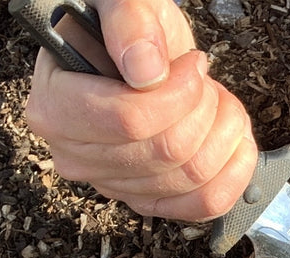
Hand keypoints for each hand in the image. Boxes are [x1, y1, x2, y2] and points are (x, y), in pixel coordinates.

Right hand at [24, 0, 257, 221]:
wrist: (142, 56)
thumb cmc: (128, 30)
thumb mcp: (124, 2)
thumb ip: (129, 21)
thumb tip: (144, 71)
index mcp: (55, 107)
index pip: (128, 120)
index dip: (178, 93)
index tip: (193, 64)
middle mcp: (77, 156)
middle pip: (165, 152)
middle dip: (204, 109)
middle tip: (204, 81)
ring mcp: (114, 184)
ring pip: (190, 176)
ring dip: (223, 133)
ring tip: (217, 102)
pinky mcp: (149, 201)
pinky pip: (203, 205)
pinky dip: (233, 172)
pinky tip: (234, 140)